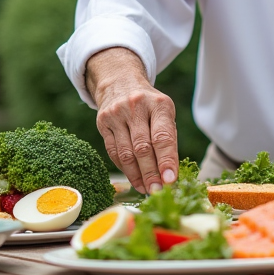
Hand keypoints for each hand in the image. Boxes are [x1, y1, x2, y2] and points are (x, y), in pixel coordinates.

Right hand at [86, 47, 178, 193]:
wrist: (120, 83)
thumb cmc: (149, 106)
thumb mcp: (164, 113)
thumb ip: (168, 140)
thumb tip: (170, 174)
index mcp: (158, 104)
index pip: (162, 136)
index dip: (166, 160)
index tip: (170, 180)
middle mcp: (136, 107)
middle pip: (143, 148)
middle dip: (151, 173)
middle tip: (158, 191)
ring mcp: (117, 114)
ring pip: (126, 153)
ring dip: (137, 175)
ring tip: (147, 189)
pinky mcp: (103, 123)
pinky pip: (114, 152)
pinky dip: (125, 169)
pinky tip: (134, 179)